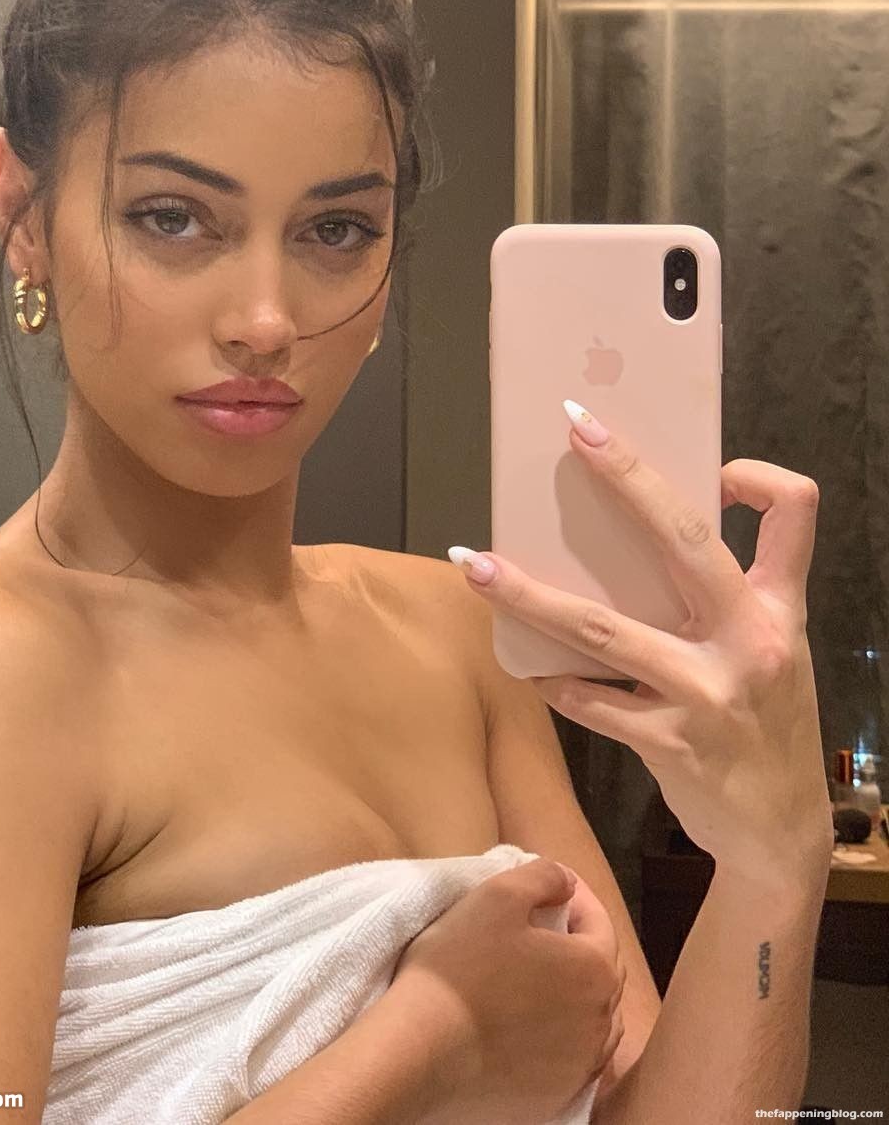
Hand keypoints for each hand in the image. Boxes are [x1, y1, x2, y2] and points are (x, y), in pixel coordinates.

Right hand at [388, 858, 624, 1124]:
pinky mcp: (557, 1097)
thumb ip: (544, 876)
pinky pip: (574, 1058)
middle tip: (544, 927)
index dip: (576, 898)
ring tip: (543, 978)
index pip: (600, 922)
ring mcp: (582, 1067)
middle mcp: (602, 1022)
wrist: (422, 1051)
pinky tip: (532, 1025)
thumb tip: (567, 881)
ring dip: (578, 993)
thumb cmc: (461, 966)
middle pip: (602, 971)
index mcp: (594, 970)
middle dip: (579, 942)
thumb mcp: (498, 894)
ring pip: (595, 1019)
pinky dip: (563, 1036)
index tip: (551, 889)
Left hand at [456, 403, 834, 888]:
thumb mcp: (770, 653)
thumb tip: (637, 545)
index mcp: (777, 609)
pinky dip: (550, 679)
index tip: (710, 468)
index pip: (793, 512)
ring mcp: (708, 693)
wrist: (779, 834)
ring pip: (603, 627)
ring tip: (474, 566)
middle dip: (628, 477)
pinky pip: (589, 700)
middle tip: (578, 433)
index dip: (754, 475)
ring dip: (529, 595)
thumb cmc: (766, 728)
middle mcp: (749, 641)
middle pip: (685, 538)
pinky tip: (523, 665)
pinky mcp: (669, 742)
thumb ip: (724, 602)